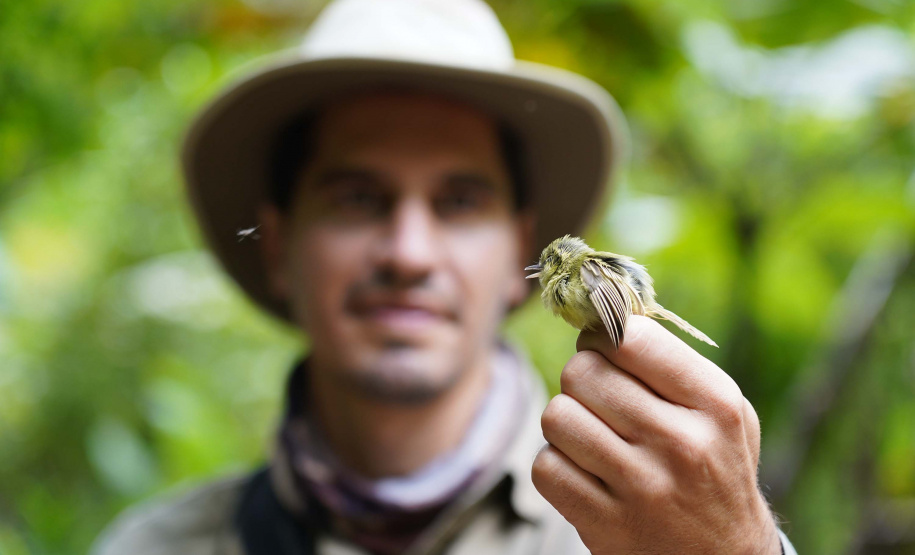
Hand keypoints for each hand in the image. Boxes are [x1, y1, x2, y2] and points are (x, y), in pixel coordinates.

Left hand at [531, 316, 780, 553]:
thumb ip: (669, 360)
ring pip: (557, 416)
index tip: (606, 349)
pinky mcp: (605, 525)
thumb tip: (600, 310)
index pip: (630, 337)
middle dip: (582, 379)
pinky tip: (584, 472)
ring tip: (593, 436)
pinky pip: (545, 466)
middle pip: (582, 372)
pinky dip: (556, 465)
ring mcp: (643, 488)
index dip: (604, 336)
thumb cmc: (713, 466)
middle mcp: (682, 444)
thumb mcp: (720, 411)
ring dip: (566, 423)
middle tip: (600, 399)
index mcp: (715, 404)